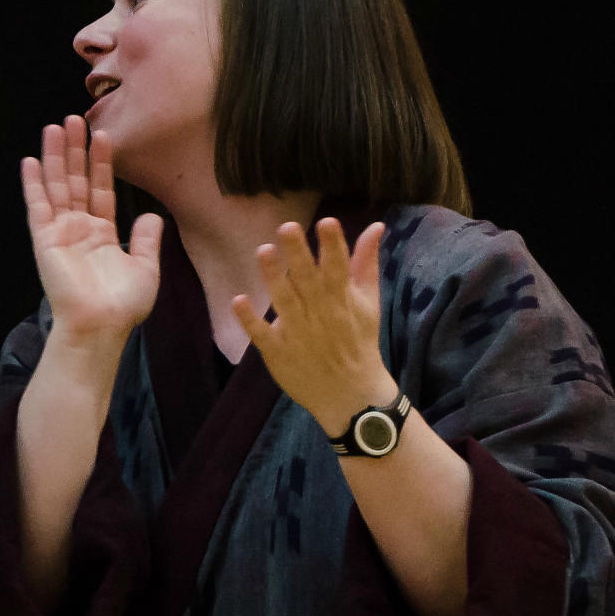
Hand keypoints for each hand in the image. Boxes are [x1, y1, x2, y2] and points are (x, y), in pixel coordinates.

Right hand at [22, 115, 162, 340]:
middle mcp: (78, 229)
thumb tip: (151, 216)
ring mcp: (60, 233)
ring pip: (57, 186)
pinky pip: (37, 207)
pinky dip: (33, 184)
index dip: (102, 163)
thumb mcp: (145, 269)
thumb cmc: (123, 306)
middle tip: (74, 119)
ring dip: (56, 157)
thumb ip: (146, 240)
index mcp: (101, 235)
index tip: (103, 136)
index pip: (101, 189)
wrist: (101, 326)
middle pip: (76, 180)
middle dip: (76, 150)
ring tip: (55, 127)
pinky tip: (31, 161)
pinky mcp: (45, 240)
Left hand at [232, 218, 396, 434]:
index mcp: (343, 300)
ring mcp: (298, 334)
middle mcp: (320, 314)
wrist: (351, 393)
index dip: (333, 245)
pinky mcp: (279, 352)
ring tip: (263, 250)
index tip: (326, 222)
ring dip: (273, 277)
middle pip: (308, 280)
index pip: (338, 268)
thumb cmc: (358, 340)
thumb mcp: (369, 302)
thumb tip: (375, 225)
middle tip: (286, 227)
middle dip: (298, 254)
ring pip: (285, 302)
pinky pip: (263, 334)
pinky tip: (238, 300)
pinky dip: (250, 319)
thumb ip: (366, 263)